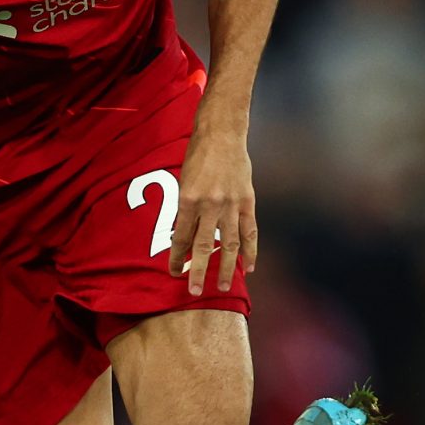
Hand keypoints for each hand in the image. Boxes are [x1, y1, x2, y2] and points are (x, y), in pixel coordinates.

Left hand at [169, 130, 256, 296]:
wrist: (222, 133)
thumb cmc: (198, 155)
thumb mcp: (184, 181)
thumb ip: (187, 208)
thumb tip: (187, 236)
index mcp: (188, 199)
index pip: (181, 237)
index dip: (177, 257)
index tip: (174, 272)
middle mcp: (210, 205)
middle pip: (204, 246)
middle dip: (197, 271)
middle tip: (194, 291)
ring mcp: (231, 204)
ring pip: (228, 244)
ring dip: (225, 268)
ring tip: (222, 286)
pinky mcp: (247, 201)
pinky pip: (249, 231)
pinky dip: (250, 251)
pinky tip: (248, 267)